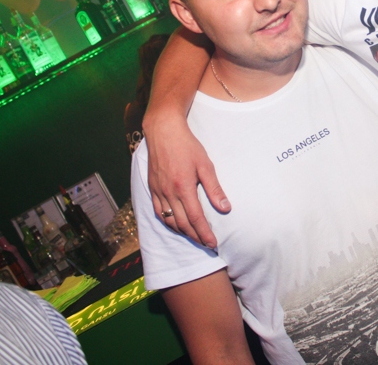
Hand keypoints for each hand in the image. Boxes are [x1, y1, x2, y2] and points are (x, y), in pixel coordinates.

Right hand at [144, 112, 230, 248]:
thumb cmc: (187, 146)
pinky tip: (176, 224)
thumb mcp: (205, 165)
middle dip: (196, 236)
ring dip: (182, 232)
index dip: (204, 233)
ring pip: (169, 220)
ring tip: (194, 236)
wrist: (163, 132)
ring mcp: (158, 191)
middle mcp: (169, 193)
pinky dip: (168, 222)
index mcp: (183, 188)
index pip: (196, 218)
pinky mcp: (152, 188)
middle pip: (183, 223)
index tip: (213, 244)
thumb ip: (214, 189)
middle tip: (206, 244)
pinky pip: (158, 212)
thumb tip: (225, 208)